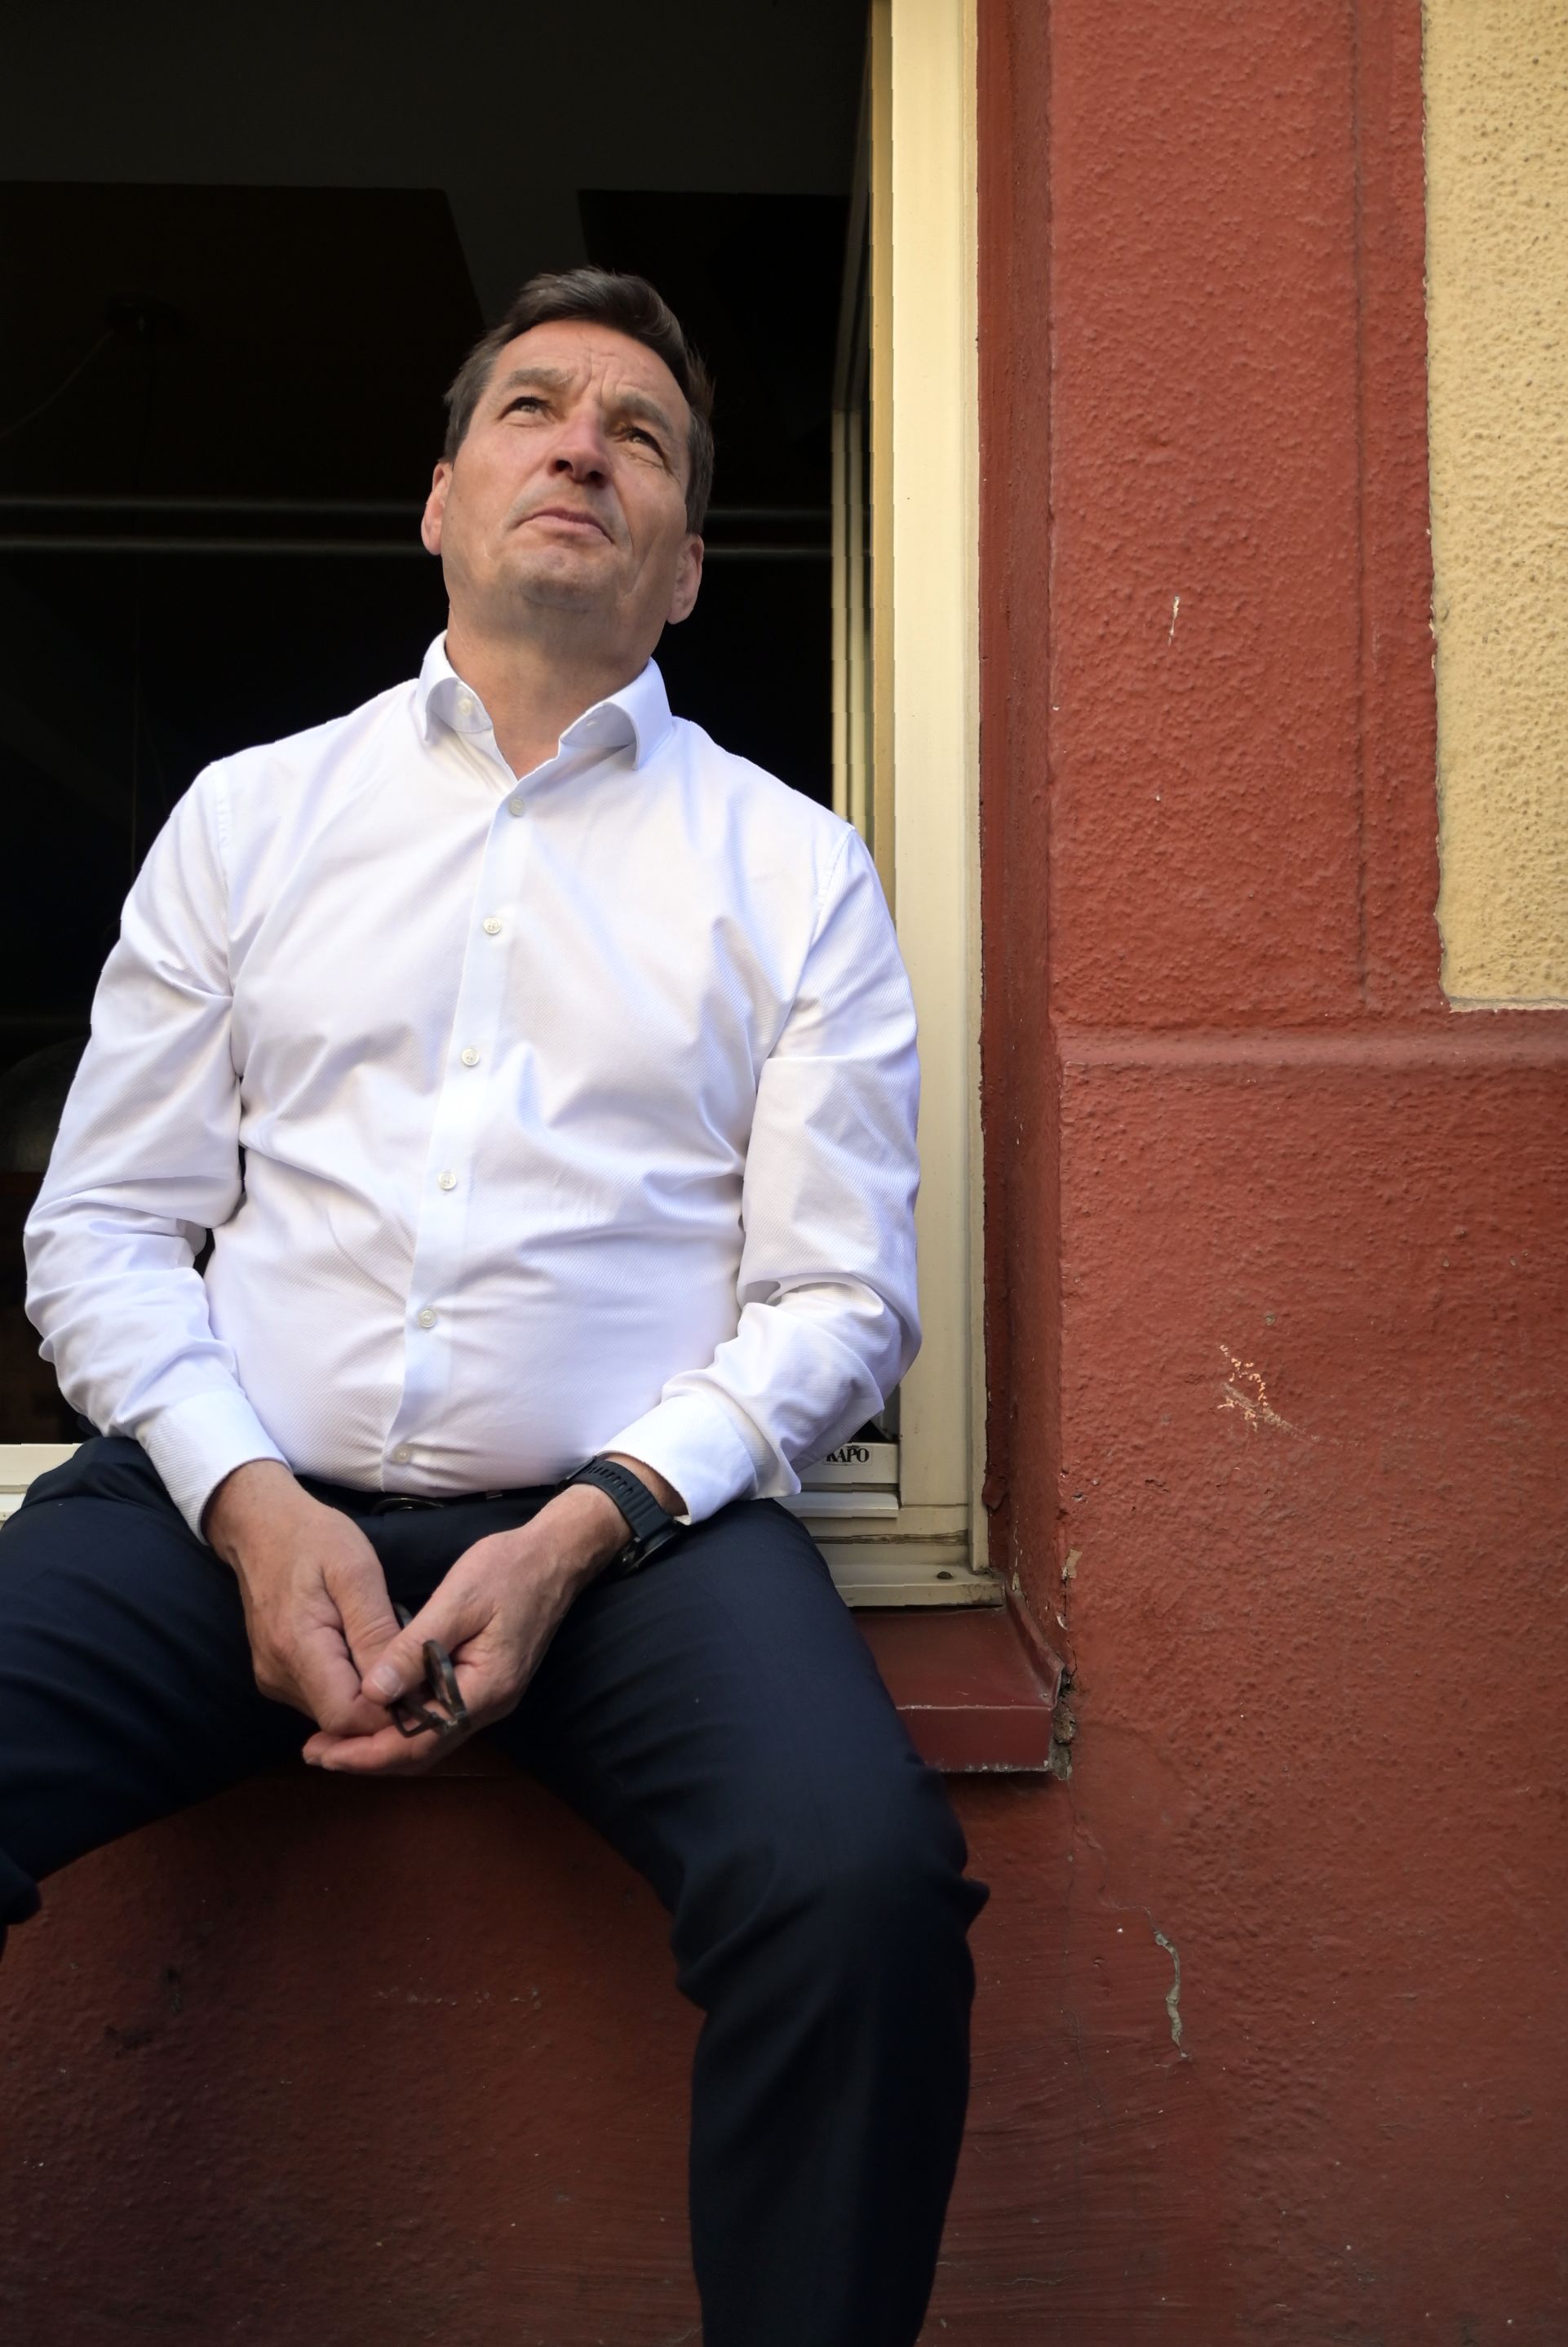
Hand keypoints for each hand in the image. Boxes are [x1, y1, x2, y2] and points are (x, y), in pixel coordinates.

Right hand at [204, 1459, 401, 1739]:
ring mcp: (273, 1678)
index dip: (388, 1713)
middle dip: (383, 1708)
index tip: (425, 1690)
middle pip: (339, 1721)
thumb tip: (397, 1685)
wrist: (260, 1526)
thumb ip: (375, 1630)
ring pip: (330, 1713)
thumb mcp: (357, 1571)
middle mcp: (278, 1675)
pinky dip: (349, 1685)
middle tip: (421, 1677)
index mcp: (297, 1649)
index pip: (346, 1717)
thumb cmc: (313, 1539)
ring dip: (368, 1697)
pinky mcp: (275, 1674)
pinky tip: (369, 1657)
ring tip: (398, 1662)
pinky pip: (320, 1696)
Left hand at [300, 1479, 636, 1775]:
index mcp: (485, 1689)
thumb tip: (371, 1694)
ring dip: (381, 1742)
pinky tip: (374, 1712)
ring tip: (333, 1741)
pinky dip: (402, 1722)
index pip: (420, 1740)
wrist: (557, 1555)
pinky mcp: (483, 1682)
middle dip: (367, 1756)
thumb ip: (415, 1649)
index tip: (324, 1752)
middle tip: (315, 1753)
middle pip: (422, 1749)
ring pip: (429, 1737)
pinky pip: (437, 1716)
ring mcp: (489, 1696)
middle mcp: (489, 1704)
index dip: (369, 1753)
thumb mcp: (458, 1600)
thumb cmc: (509, 1569)